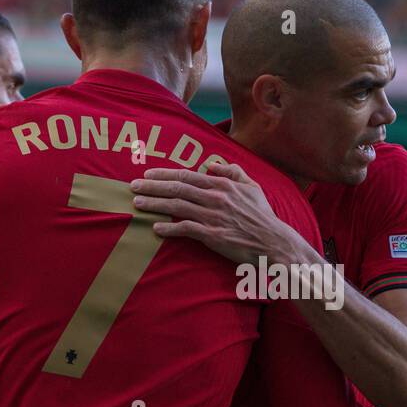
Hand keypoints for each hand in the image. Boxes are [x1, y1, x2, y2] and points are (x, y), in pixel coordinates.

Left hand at [129, 160, 304, 266]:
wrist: (273, 242)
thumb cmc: (262, 216)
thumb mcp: (252, 188)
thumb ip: (233, 172)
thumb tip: (212, 164)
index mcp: (222, 184)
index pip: (187, 175)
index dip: (164, 174)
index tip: (147, 174)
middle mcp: (215, 197)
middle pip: (177, 188)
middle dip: (152, 186)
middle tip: (133, 186)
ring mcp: (213, 216)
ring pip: (177, 206)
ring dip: (154, 204)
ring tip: (138, 204)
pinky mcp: (212, 235)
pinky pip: (186, 229)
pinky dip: (169, 228)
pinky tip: (156, 228)